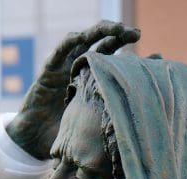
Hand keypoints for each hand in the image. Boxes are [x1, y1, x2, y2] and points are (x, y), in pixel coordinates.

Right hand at [6, 21, 139, 158]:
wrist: (36, 141)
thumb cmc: (66, 135)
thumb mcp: (96, 123)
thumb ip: (113, 116)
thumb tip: (145, 122)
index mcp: (93, 78)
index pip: (113, 56)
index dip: (129, 50)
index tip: (150, 50)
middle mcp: (79, 68)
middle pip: (102, 43)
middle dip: (118, 34)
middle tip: (135, 34)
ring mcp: (64, 67)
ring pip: (83, 40)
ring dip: (99, 31)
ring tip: (115, 29)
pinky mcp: (48, 71)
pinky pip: (58, 52)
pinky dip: (68, 42)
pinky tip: (79, 37)